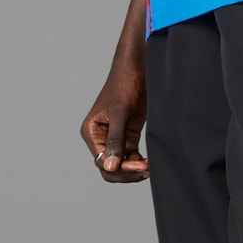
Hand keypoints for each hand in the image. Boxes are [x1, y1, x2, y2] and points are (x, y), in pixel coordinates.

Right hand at [81, 61, 150, 181]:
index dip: (120, 169)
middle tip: (146, 171)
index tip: (140, 167)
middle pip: (110, 168)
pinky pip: (131, 157)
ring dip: (134, 170)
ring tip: (150, 168)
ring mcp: (115, 137)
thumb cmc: (124, 85)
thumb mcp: (119, 113)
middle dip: (127, 173)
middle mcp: (100, 138)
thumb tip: (110, 167)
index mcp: (92, 132)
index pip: (102, 161)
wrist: (138, 69)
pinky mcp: (128, 135)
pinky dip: (139, 162)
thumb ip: (115, 140)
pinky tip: (150, 163)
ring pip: (121, 165)